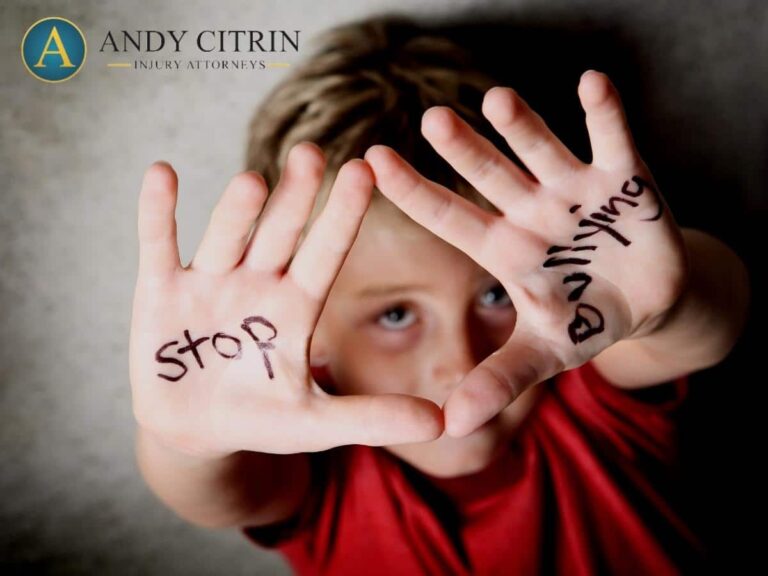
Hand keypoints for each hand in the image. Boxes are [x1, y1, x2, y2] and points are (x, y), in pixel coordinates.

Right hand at [129, 143, 442, 459]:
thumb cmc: (261, 419)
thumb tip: (444, 424)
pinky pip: (159, 245)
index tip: (366, 171)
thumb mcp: (317, 423)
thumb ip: (374, 418)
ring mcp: (209, 282)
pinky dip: (158, 213)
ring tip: (253, 182)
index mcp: (298, 305)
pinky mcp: (160, 290)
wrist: (196, 430)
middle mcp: (258, 282)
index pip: (326, 253)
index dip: (343, 216)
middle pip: (280, 233)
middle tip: (314, 154)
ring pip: (226, 237)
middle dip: (296, 197)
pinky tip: (161, 173)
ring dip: (237, 211)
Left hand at [365, 70, 688, 436]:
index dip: (413, 193)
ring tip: (496, 101)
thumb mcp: (544, 352)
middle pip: (489, 176)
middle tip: (430, 122)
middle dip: (463, 152)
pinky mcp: (626, 179)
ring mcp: (576, 191)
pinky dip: (605, 113)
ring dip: (522, 127)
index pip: (449, 217)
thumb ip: (499, 380)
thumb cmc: (584, 320)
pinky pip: (613, 138)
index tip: (371, 161)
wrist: (646, 301)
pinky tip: (591, 83)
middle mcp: (530, 211)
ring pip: (541, 151)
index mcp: (504, 248)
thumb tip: (451, 427)